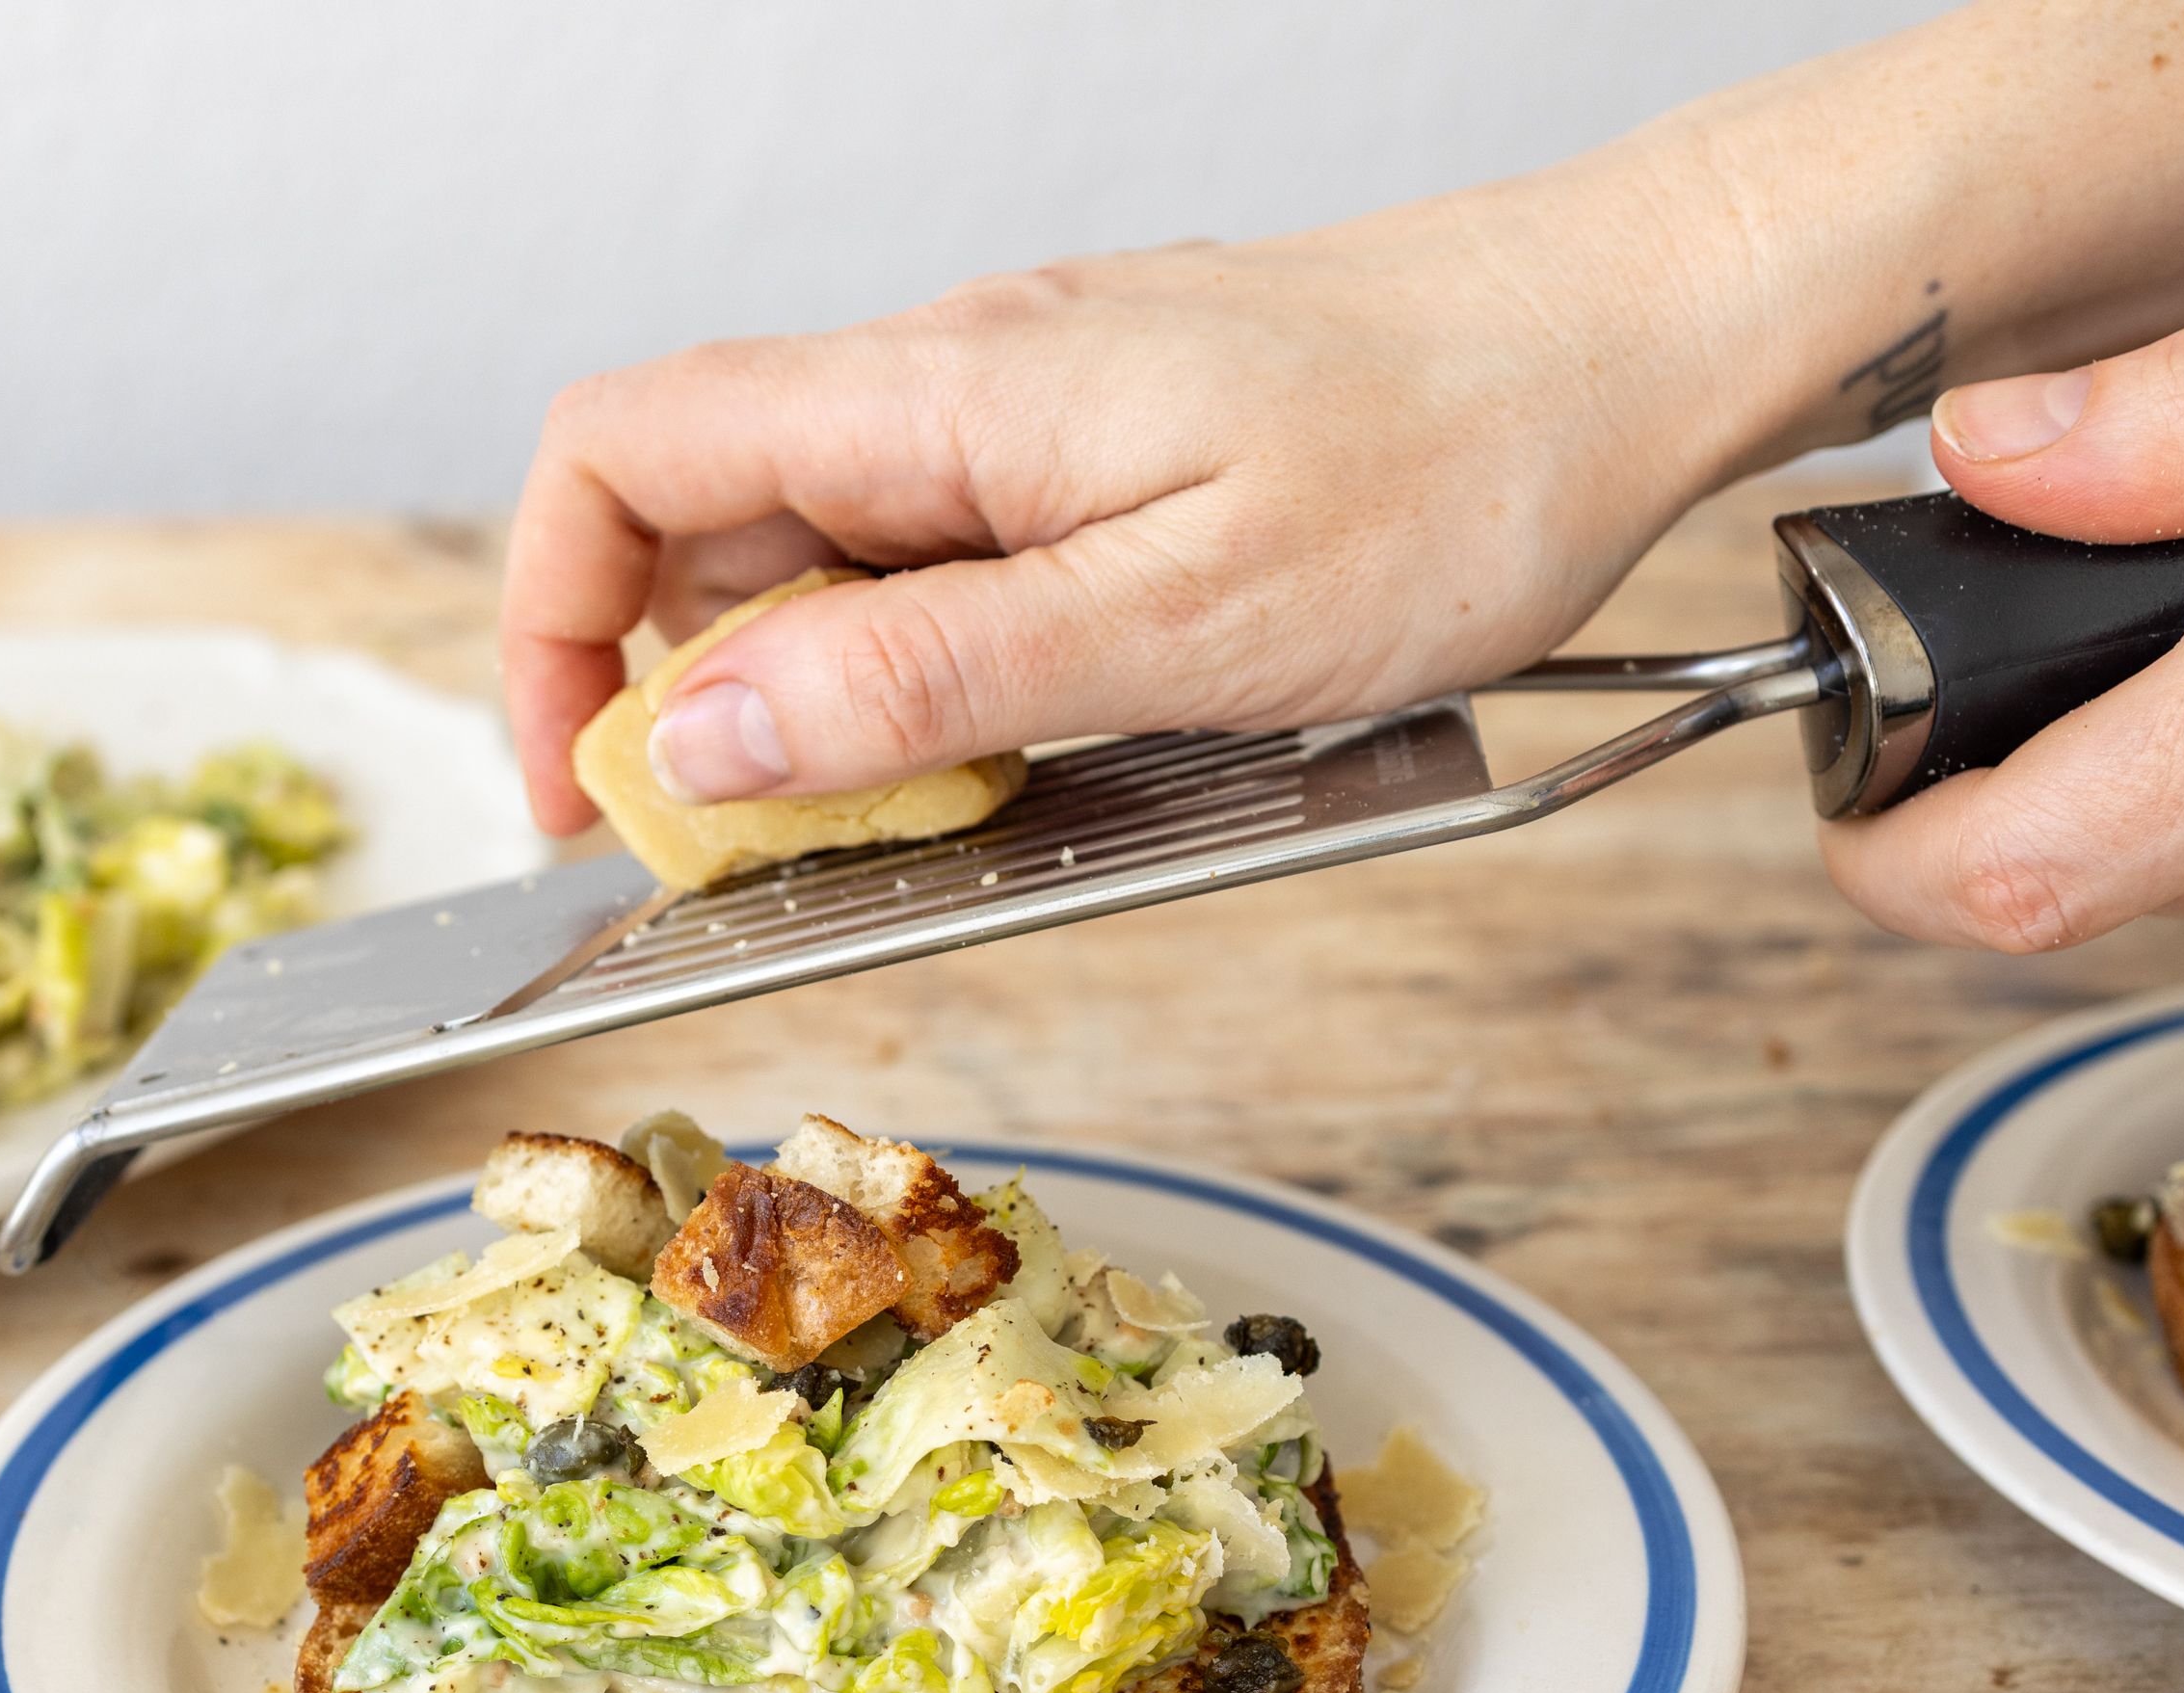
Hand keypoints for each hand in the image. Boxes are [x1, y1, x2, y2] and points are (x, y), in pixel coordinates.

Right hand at [496, 162, 1779, 835]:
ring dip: (838, 706)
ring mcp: (1024, 413)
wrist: (1635, 344)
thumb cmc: (1457, 463)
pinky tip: (1054, 742)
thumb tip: (697, 739)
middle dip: (699, 707)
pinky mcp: (1098, 453)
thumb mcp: (1178, 622)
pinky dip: (947, 675)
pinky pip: (950, 566)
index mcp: (936, 398)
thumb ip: (917, 681)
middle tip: (790, 857)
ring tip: (953, 814)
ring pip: (827, 559)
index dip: (548, 623)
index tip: (588, 797)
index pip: (618, 452)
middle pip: (702, 525)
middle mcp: (953, 383)